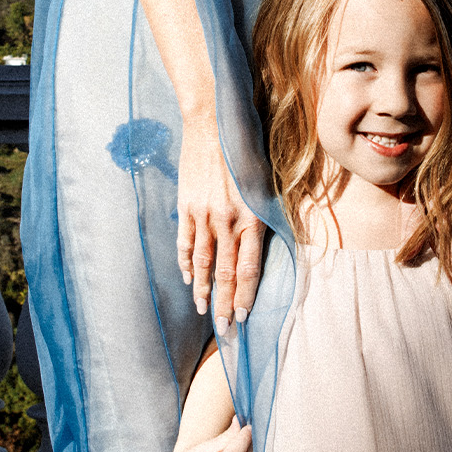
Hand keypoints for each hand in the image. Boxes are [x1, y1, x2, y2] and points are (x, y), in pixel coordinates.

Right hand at [177, 116, 264, 328]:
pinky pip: (184, 243)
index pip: (248, 269)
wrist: (213, 123)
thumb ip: (265, 215)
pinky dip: (184, 263)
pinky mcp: (186, 207)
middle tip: (224, 328)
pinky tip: (186, 277)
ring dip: (201, 289)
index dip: (245, 296)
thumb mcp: (267, 183)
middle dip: (224, 304)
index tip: (244, 317)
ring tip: (202, 309)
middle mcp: (227, 222)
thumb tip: (266, 244)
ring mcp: (203, 216)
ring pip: (200, 263)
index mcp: (252, 218)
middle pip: (224, 274)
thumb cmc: (248, 150)